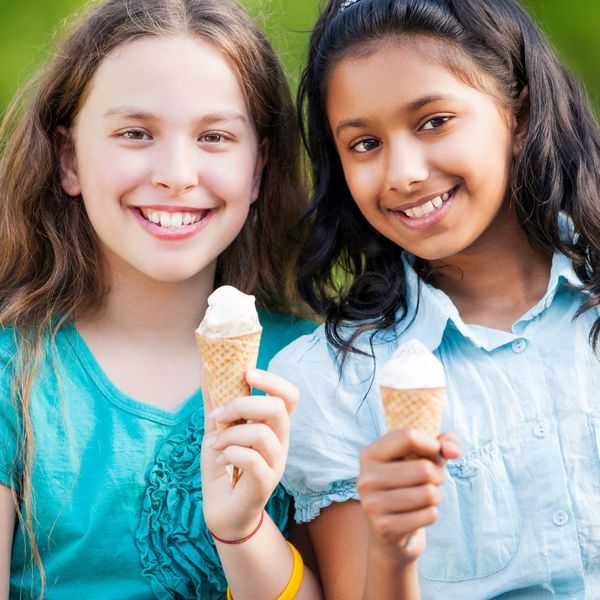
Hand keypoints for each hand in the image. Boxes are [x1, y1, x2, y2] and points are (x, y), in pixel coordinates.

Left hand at [201, 369, 297, 540]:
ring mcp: (275, 463)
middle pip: (278, 409)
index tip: (247, 374)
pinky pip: (253, 460)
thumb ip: (215, 402)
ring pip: (263, 434)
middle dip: (243, 404)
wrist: (222, 512)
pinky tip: (219, 459)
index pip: (289, 396)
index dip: (273, 380)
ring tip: (213, 443)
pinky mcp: (265, 484)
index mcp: (272, 426)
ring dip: (230, 434)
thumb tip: (206, 368)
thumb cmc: (223, 467)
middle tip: (218, 414)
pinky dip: (230, 454)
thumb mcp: (217, 430)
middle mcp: (280, 442)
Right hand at [357, 429, 459, 563]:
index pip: (408, 437)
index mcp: (370, 454)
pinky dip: (431, 514)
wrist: (387, 529)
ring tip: (425, 497)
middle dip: (438, 475)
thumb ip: (443, 444)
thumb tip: (454, 451)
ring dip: (436, 496)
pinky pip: (429, 515)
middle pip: (424, 469)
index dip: (431, 444)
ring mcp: (372, 504)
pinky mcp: (385, 527)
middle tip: (431, 481)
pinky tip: (418, 514)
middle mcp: (366, 478)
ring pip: (429, 494)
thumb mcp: (422, 457)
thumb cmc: (408, 483)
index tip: (435, 453)